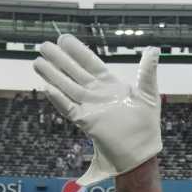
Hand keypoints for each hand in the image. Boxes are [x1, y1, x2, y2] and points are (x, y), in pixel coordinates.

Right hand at [34, 36, 160, 185]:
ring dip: (53, 75)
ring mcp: (90, 108)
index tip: (63, 39)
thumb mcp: (149, 95)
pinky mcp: (86, 123)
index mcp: (110, 85)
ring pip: (67, 88)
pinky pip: (69, 109)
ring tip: (37, 62)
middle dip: (59, 60)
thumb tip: (154, 50)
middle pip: (74, 73)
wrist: (142, 152)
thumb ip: (147, 72)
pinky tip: (48, 89)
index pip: (90, 63)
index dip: (77, 51)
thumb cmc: (147, 126)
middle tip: (43, 46)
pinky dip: (59, 100)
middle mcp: (96, 94)